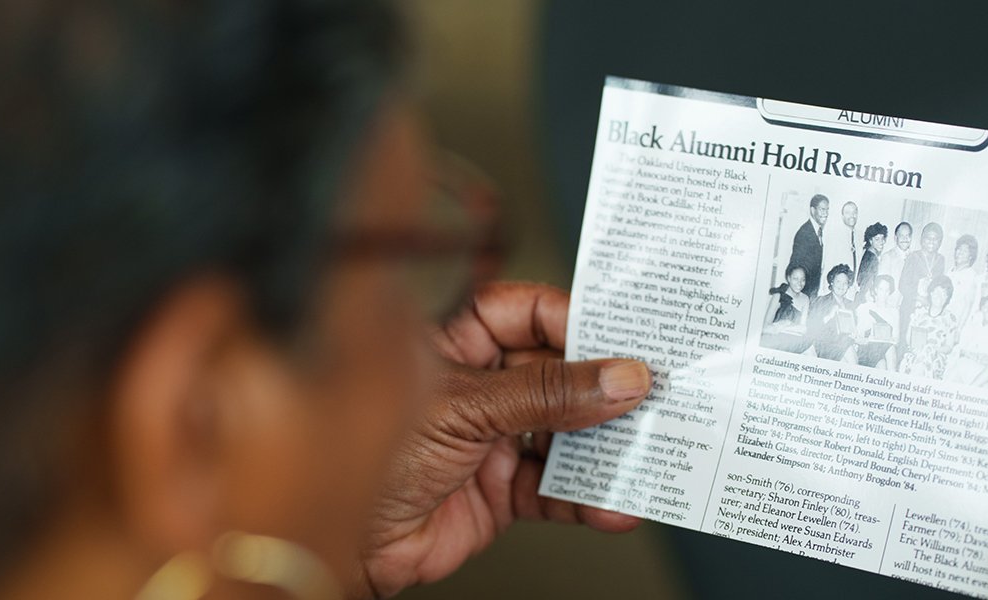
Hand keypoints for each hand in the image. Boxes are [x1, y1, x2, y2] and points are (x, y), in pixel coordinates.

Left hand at [354, 282, 650, 597]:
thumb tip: (618, 378)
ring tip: (648, 449)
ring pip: (564, 432)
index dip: (574, 322)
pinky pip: (557, 487)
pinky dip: (588, 498)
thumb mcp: (465, 406)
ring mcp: (490, 436)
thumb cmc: (359, 451)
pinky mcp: (500, 489)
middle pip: (556, 372)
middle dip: (604, 387)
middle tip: (654, 392)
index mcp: (451, 338)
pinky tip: (616, 502)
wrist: (333, 540)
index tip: (623, 337)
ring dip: (606, 447)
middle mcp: (475, 383)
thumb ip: (547, 393)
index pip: (526, 311)